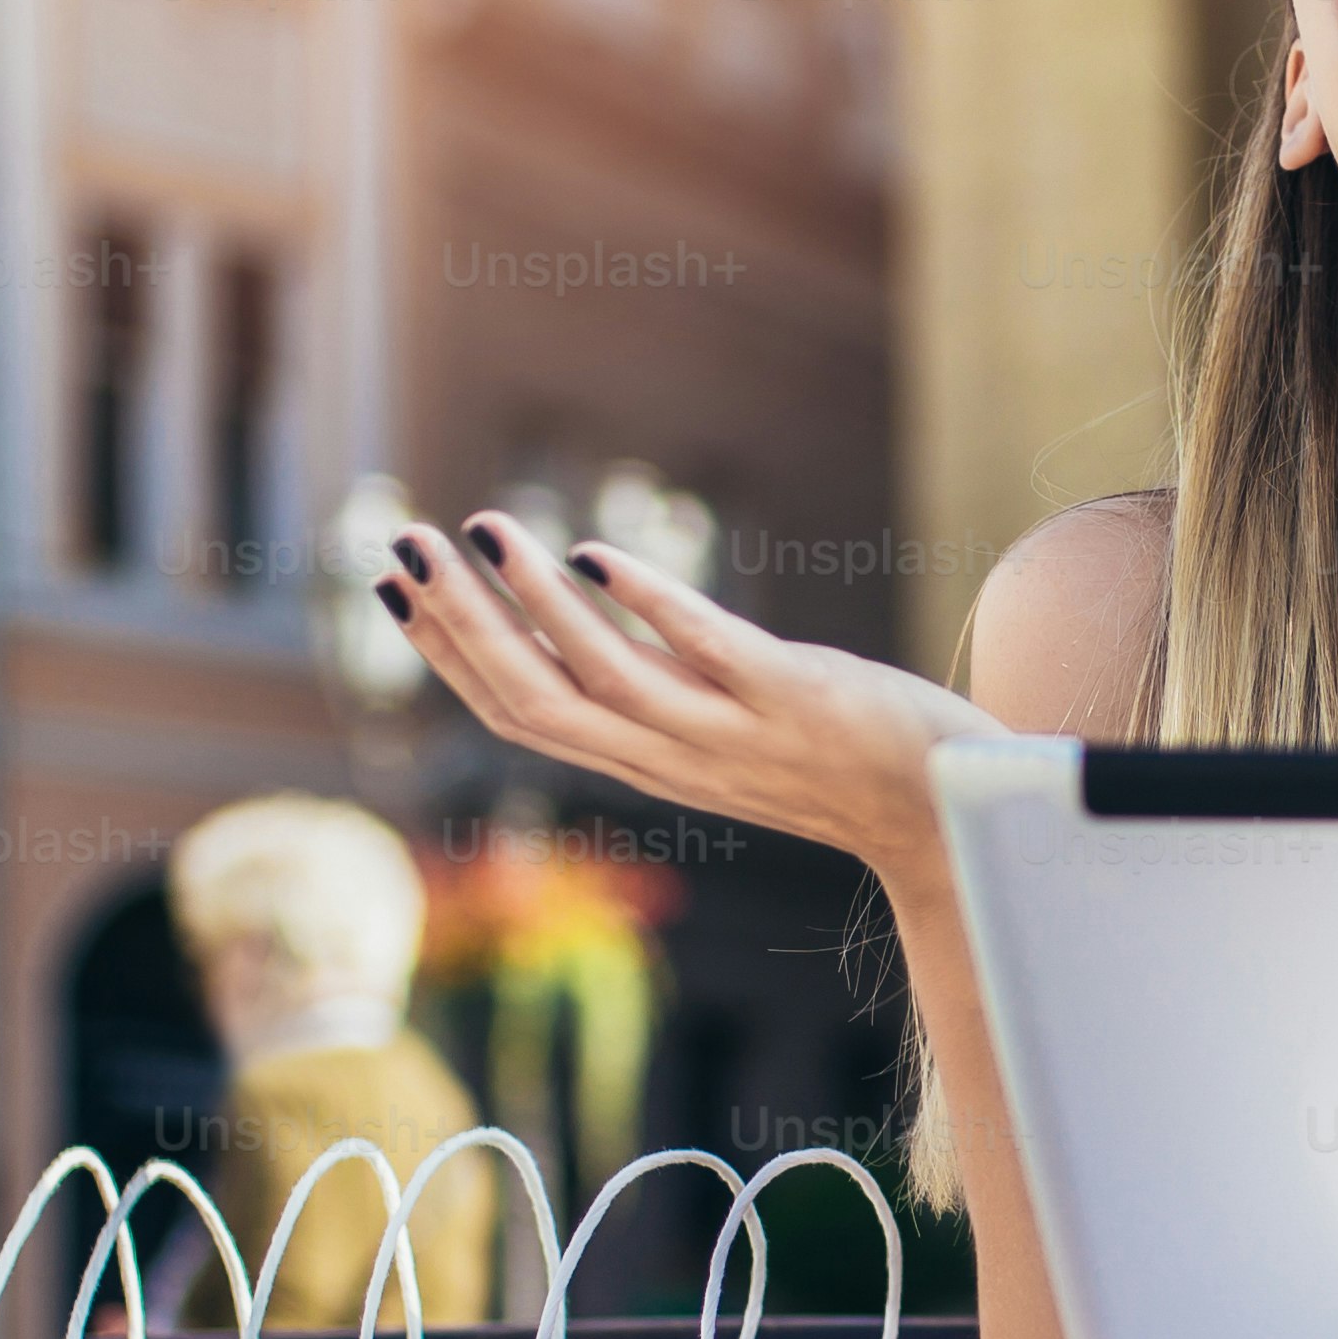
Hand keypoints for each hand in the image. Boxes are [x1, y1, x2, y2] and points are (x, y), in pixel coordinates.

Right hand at [381, 511, 987, 881]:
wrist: (942, 810)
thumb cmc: (832, 758)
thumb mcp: (719, 731)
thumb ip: (652, 689)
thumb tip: (578, 626)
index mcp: (646, 762)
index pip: (519, 714)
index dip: (449, 657)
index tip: (395, 593)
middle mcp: (672, 757)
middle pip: (533, 698)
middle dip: (460, 624)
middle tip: (404, 548)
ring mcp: (729, 733)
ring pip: (601, 676)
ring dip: (532, 601)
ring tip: (485, 529)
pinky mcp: (792, 700)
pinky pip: (703, 650)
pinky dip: (643, 603)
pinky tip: (596, 553)